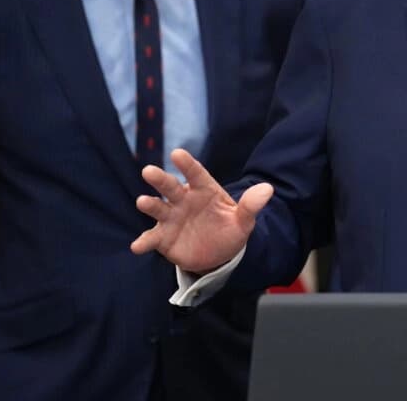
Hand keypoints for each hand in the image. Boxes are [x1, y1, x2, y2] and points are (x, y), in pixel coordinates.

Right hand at [130, 148, 272, 274]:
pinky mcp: (163, 237)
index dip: (187, 164)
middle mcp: (184, 200)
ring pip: (158, 208)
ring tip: (143, 201)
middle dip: (160, 179)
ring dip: (150, 204)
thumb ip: (251, 206)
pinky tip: (138, 246)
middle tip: (149, 171)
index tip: (177, 153)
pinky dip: (144, 241)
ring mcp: (172, 218)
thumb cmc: (229, 229)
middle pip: (171, 187)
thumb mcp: (243, 220)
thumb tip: (268, 189)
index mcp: (204, 190)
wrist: (219, 253)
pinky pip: (152, 238)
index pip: (196, 173)